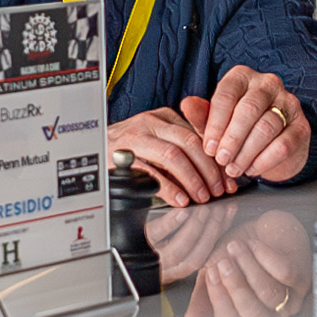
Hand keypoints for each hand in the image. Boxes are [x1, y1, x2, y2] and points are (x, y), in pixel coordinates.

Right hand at [108, 103, 240, 203]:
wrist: (90, 151)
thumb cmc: (130, 151)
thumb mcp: (160, 143)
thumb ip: (186, 149)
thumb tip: (219, 170)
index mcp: (164, 117)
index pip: (199, 135)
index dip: (216, 161)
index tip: (227, 181)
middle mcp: (149, 122)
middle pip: (189, 143)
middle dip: (208, 170)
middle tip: (217, 191)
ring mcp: (133, 137)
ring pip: (172, 155)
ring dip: (192, 179)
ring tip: (201, 197)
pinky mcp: (119, 156)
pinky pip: (149, 171)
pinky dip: (168, 188)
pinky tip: (179, 199)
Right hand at [155, 204, 312, 316]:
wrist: (266, 228)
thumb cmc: (241, 254)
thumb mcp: (216, 273)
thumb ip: (204, 296)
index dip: (220, 303)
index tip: (209, 275)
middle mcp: (273, 316)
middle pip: (255, 316)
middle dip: (236, 289)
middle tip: (221, 263)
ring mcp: (291, 298)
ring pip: (270, 294)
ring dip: (249, 269)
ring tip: (234, 248)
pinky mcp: (303, 276)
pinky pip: (286, 274)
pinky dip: (267, 258)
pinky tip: (254, 244)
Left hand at [181, 64, 313, 186]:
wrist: (273, 145)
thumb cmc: (238, 128)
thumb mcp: (216, 122)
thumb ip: (202, 115)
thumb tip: (187, 105)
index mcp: (242, 77)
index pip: (227, 94)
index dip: (215, 123)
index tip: (208, 147)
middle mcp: (268, 84)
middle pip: (249, 109)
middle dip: (232, 138)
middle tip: (221, 160)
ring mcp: (288, 103)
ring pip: (266, 127)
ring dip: (246, 152)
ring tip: (233, 169)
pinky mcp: (302, 126)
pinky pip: (283, 144)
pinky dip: (264, 160)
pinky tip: (252, 169)